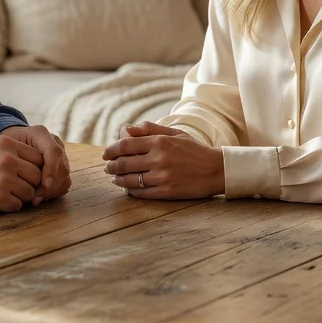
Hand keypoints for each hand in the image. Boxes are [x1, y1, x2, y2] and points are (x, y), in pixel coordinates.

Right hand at [0, 134, 43, 213]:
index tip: (25, 176)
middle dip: (30, 184)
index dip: (34, 169)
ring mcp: (3, 179)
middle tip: (16, 188)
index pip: (39, 157)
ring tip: (4, 195)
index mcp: (7, 144)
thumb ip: (11, 152)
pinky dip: (10, 207)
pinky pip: (17, 206)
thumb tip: (33, 163)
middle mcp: (8, 160)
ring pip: (30, 193)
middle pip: (37, 176)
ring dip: (20, 197)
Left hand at [1, 125, 71, 204]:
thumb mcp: (5, 148)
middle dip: (50, 187)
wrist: (10, 145)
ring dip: (52, 192)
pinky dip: (54, 193)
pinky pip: (64, 183)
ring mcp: (59, 155)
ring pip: (65, 177)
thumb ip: (14, 159)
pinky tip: (40, 196)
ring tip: (35, 199)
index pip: (53, 151)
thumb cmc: (5, 148)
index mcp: (40, 134)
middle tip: (34, 198)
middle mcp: (54, 143)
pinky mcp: (60, 168)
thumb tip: (26, 183)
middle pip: (62, 168)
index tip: (44, 184)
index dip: (51, 168)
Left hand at [102, 121, 223, 198]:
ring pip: (131, 180)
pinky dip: (131, 191)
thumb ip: (149, 129)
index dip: (112, 150)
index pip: (126, 145)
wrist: (215, 169)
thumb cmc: (193, 149)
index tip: (105, 154)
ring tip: (115, 179)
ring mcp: (163, 177)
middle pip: (125, 163)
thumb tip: (126, 129)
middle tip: (107, 168)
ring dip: (118, 180)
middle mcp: (159, 159)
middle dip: (111, 166)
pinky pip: (143, 193)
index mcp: (159, 142)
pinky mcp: (168, 192)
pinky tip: (128, 188)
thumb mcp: (174, 133)